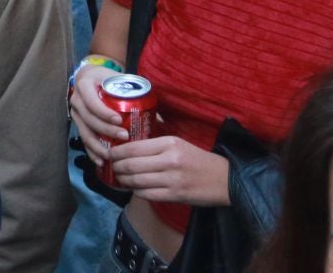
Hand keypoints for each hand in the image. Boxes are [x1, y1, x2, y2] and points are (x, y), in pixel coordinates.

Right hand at [68, 65, 125, 166]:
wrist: (89, 77)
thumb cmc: (108, 79)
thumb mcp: (117, 78)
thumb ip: (133, 89)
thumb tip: (158, 112)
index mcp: (85, 85)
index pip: (92, 101)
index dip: (104, 113)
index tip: (119, 120)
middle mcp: (76, 100)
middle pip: (89, 119)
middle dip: (106, 130)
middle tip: (124, 136)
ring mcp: (75, 113)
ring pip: (84, 132)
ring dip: (98, 145)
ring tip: (113, 154)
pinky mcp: (78, 124)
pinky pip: (83, 140)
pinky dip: (91, 152)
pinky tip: (101, 162)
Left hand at [104, 134, 231, 206]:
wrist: (224, 179)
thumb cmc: (199, 159)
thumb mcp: (180, 142)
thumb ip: (157, 141)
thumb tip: (132, 136)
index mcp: (169, 143)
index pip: (134, 147)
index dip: (117, 152)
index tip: (109, 153)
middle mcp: (169, 160)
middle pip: (132, 164)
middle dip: (116, 167)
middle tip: (110, 167)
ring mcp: (172, 179)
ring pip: (137, 180)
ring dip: (124, 180)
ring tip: (118, 178)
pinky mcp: (174, 195)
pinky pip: (147, 194)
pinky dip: (136, 192)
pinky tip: (133, 189)